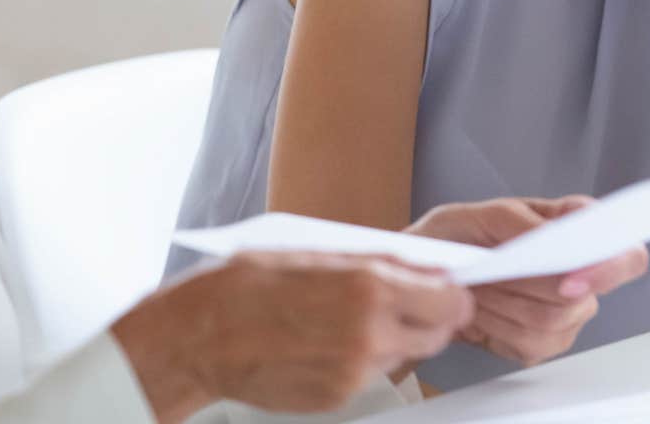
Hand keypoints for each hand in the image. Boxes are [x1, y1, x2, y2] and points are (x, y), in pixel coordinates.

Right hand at [111, 251, 472, 422]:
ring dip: (394, 338)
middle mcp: (369, 333)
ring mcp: (355, 371)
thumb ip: (378, 263)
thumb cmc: (246, 286)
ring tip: (351, 319)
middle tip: (407, 303)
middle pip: (439, 333)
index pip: (451, 299)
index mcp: (368, 287)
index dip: (451, 294)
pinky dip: (363, 359)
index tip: (444, 289)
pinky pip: (372, 375)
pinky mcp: (337, 397)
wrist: (198, 337)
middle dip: (429, 317)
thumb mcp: (318, 252)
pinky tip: (329, 342)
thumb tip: (421, 267)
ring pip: (406, 354)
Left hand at [408, 196, 649, 364]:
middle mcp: (579, 271)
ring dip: (505, 306)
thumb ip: (517, 222)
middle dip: (526, 286)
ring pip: (554, 323)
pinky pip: (532, 347)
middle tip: (489, 271)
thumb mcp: (475, 215)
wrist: (421, 277)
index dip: (610, 267)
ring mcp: (565, 311)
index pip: (626, 252)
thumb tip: (551, 241)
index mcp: (574, 227)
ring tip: (478, 287)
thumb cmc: (452, 238)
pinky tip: (478, 311)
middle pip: (582, 297)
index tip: (571, 276)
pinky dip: (496, 328)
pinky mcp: (543, 343)